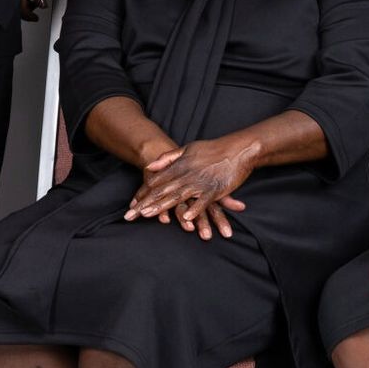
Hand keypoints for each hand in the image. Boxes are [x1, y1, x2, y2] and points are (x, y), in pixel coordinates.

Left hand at [125, 139, 249, 239]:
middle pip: (161, 191)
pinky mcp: (215, 190)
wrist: (238, 149)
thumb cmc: (212, 149)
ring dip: (161, 206)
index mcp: (179, 166)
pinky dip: (195, 209)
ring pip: (177, 196)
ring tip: (147, 215)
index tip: (131, 204)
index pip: (156, 182)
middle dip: (145, 204)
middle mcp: (186, 175)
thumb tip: (149, 167)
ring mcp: (200, 183)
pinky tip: (186, 218)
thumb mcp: (187, 149)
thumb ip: (168, 158)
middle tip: (130, 215)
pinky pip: (203, 201)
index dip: (143, 194)